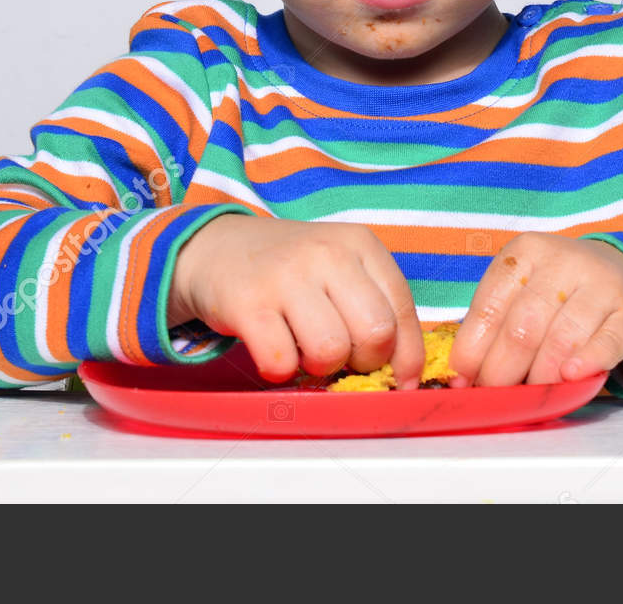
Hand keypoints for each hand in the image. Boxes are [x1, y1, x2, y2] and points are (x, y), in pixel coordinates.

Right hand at [168, 214, 425, 389]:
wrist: (217, 249)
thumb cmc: (292, 271)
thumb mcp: (341, 272)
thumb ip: (376, 310)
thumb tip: (405, 377)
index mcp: (360, 244)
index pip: (401, 309)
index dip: (405, 355)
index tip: (399, 379)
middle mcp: (327, 253)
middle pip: (375, 334)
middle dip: (363, 361)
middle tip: (340, 354)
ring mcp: (286, 275)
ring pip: (331, 351)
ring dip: (319, 366)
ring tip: (303, 347)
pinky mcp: (248, 303)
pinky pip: (282, 362)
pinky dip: (280, 369)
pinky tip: (274, 349)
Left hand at [447, 233, 622, 387]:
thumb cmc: (561, 292)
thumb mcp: (523, 291)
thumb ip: (494, 326)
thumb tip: (462, 376)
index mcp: (526, 253)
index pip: (490, 306)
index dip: (473, 350)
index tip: (463, 381)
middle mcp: (564, 262)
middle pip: (523, 327)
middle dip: (502, 371)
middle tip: (496, 396)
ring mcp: (602, 285)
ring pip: (562, 339)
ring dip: (541, 376)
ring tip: (530, 394)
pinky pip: (607, 343)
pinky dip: (586, 362)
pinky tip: (571, 376)